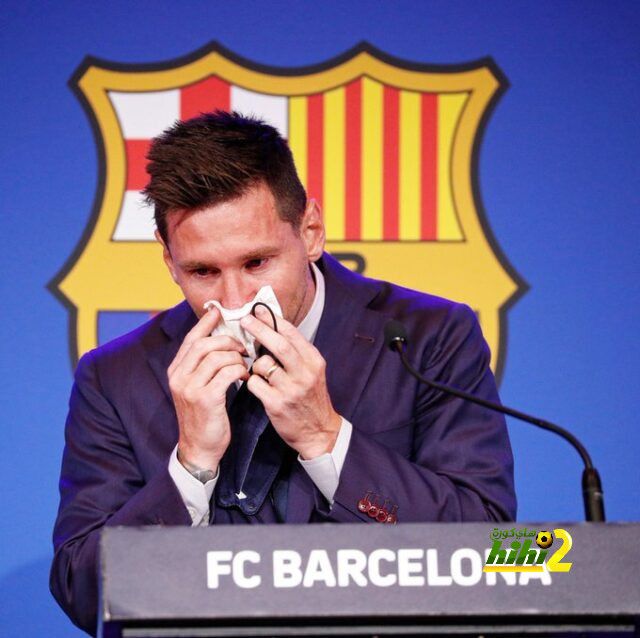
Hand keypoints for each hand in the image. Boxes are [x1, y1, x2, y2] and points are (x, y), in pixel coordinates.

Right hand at [168, 307, 248, 470]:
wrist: (200, 448)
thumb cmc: (204, 416)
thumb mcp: (198, 387)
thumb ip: (204, 366)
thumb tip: (221, 341)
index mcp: (176, 371)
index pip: (191, 338)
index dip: (206, 323)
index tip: (219, 310)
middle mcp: (179, 377)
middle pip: (204, 344)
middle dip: (228, 340)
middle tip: (243, 346)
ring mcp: (190, 388)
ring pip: (217, 356)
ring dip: (236, 357)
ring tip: (245, 363)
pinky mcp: (205, 399)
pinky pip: (227, 373)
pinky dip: (240, 370)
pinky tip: (245, 376)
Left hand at [240, 307, 341, 458]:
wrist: (318, 431)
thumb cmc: (310, 397)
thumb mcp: (311, 371)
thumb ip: (296, 352)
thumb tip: (272, 327)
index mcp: (313, 361)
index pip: (292, 334)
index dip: (273, 320)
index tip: (258, 310)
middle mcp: (304, 373)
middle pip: (279, 345)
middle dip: (259, 329)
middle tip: (244, 320)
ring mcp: (291, 389)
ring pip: (263, 364)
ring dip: (254, 363)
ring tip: (258, 369)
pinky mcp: (277, 404)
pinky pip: (254, 384)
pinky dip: (251, 381)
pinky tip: (256, 384)